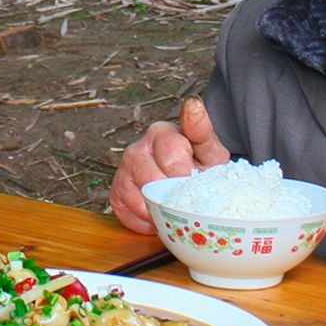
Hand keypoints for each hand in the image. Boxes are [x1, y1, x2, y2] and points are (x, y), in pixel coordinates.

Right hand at [109, 96, 229, 233]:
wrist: (189, 185)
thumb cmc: (200, 167)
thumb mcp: (209, 150)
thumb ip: (202, 129)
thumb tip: (193, 103)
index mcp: (160, 134)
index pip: (169, 151)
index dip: (183, 171)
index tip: (192, 178)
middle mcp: (137, 149)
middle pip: (152, 178)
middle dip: (173, 193)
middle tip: (187, 197)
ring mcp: (124, 172)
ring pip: (139, 197)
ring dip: (160, 208)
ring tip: (175, 208)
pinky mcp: (116, 194)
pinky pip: (128, 214)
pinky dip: (147, 222)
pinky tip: (160, 216)